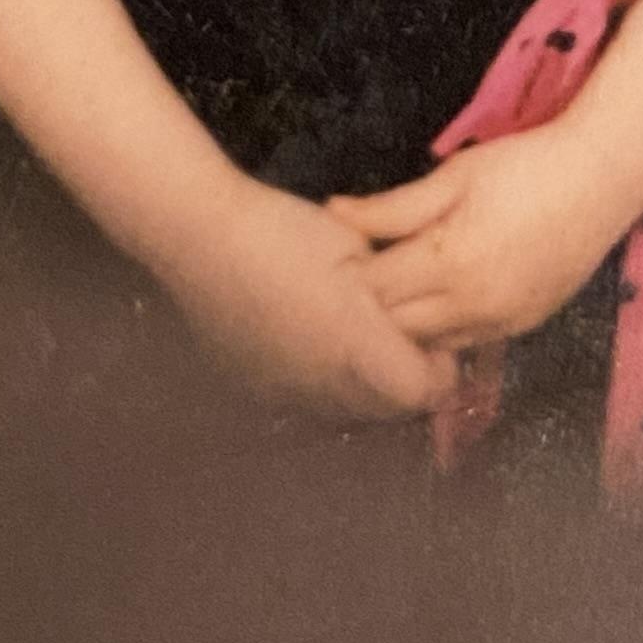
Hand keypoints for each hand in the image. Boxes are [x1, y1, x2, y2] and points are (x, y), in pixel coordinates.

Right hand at [160, 173, 458, 420]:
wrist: (202, 239)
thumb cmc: (285, 230)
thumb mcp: (356, 247)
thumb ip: (393, 287)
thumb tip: (413, 309)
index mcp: (356, 345)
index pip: (422, 393)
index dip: (439, 371)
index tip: (437, 342)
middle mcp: (324, 385)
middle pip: (388, 411)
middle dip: (406, 381)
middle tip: (405, 340)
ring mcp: (287, 395)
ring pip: (347, 413)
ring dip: (366, 388)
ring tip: (358, 341)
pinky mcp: (257, 392)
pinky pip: (308, 404)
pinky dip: (324, 385)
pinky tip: (312, 343)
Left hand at [332, 129, 638, 354]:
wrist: (602, 178)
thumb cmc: (524, 166)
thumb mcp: (455, 175)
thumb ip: (392, 206)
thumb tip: (333, 213)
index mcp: (449, 262)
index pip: (375, 289)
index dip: (354, 270)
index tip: (346, 251)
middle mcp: (472, 305)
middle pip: (396, 326)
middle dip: (374, 302)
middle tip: (368, 270)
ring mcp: (501, 323)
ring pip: (430, 344)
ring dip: (408, 322)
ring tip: (404, 285)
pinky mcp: (523, 328)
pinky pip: (467, 344)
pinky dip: (445, 329)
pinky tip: (443, 298)